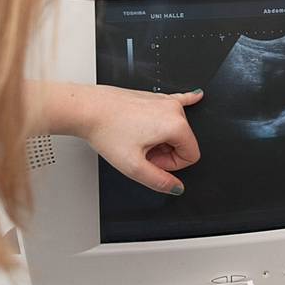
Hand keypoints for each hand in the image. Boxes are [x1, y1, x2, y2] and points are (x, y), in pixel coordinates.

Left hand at [84, 86, 202, 194]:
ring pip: (175, 129)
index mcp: (176, 125)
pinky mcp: (154, 96)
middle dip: (164, 152)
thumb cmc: (106, 130)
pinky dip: (187, 102)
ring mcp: (163, 100)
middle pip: (183, 142)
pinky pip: (178, 100)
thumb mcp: (133, 166)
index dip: (171, 165)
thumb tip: (176, 187)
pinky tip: (197, 97)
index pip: (191, 155)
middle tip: (141, 152)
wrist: (87, 108)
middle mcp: (173, 109)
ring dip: (159, 139)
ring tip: (136, 140)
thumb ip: (159, 181)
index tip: (151, 161)